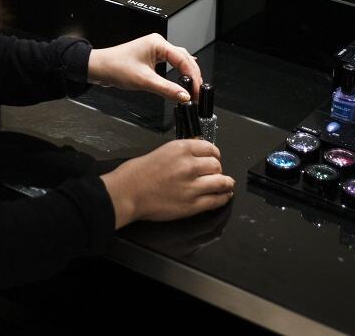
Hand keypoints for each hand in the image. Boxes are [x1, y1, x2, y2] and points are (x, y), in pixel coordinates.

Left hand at [87, 34, 200, 102]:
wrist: (98, 68)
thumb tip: (185, 96)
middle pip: (184, 58)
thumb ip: (167, 89)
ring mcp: (154, 51)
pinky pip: (170, 63)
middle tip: (199, 92)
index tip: (198, 91)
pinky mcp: (150, 58)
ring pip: (178, 60)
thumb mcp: (144, 81)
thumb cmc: (116, 68)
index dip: (193, 76)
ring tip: (194, 88)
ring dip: (187, 73)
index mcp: (158, 43)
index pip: (184, 59)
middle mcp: (158, 44)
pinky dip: (178, 72)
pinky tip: (183, 78)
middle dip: (193, 75)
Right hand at [100, 139, 233, 227]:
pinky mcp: (192, 205)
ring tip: (227, 184)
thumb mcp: (161, 151)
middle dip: (217, 169)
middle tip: (215, 173)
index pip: (210, 147)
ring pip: (221, 182)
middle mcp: (189, 165)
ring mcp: (192, 186)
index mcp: (180, 149)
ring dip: (226, 183)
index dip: (214, 154)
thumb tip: (197, 154)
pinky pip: (216, 200)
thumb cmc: (137, 173)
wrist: (127, 193)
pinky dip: (223, 198)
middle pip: (216, 165)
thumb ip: (181, 153)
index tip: (214, 158)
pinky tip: (223, 196)